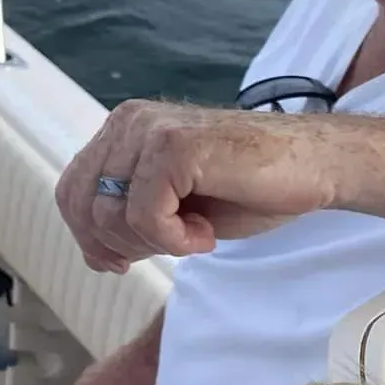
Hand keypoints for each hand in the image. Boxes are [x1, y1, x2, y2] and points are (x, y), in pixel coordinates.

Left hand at [56, 98, 336, 273]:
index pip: (70, 191)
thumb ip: (126, 215)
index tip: (124, 261)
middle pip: (82, 206)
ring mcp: (149, 129)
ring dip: (153, 243)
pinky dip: (174, 240)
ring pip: (109, 213)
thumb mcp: (172, 205)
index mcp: (122, 131)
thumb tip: (92, 253)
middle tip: (170, 246)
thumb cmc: (248, 189)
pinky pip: (143, 215)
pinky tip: (205, 233)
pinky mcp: (175, 146)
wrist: (314, 166)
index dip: (88, 237)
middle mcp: (129, 122)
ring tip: (195, 233)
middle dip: (120, 244)